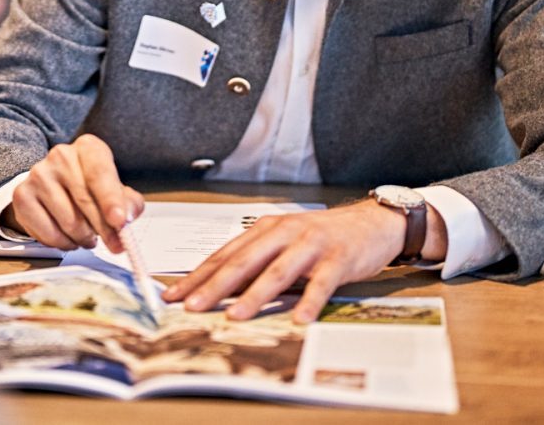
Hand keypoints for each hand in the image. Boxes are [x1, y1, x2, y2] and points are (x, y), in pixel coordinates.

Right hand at [7, 134, 144, 252]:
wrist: (54, 184)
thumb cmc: (89, 187)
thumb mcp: (115, 189)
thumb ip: (129, 203)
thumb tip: (127, 217)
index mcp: (88, 148)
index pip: (100, 174)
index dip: (111, 200)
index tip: (120, 221)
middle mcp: (61, 156)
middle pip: (84, 200)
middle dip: (104, 229)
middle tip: (115, 244)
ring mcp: (38, 175)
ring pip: (68, 221)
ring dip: (84, 238)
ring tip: (88, 237)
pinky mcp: (22, 196)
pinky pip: (48, 233)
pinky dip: (63, 243)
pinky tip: (69, 238)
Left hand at [163, 200, 443, 323]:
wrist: (370, 222)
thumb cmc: (320, 237)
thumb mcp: (282, 242)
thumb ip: (255, 261)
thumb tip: (216, 290)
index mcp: (264, 229)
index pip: (224, 255)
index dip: (197, 276)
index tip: (173, 295)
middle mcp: (283, 233)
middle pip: (243, 262)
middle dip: (214, 287)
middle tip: (192, 308)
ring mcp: (310, 245)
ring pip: (277, 272)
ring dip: (254, 296)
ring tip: (235, 317)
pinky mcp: (338, 258)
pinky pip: (321, 283)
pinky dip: (310, 302)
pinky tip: (300, 319)